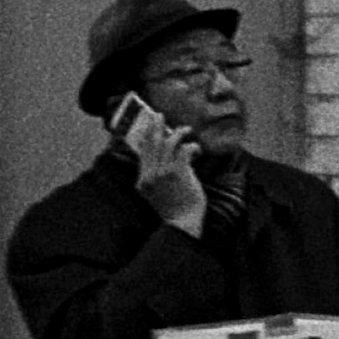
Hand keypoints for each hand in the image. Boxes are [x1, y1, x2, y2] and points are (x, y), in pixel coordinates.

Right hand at [117, 97, 207, 234]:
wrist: (181, 223)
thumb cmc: (173, 209)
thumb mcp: (156, 193)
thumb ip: (154, 178)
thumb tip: (162, 158)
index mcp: (142, 180)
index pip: (141, 153)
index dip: (145, 137)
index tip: (148, 126)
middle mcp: (149, 175)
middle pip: (151, 143)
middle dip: (155, 127)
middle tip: (159, 115)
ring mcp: (162, 173)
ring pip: (167, 143)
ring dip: (178, 133)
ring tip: (186, 129)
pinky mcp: (178, 172)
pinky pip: (184, 150)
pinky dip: (192, 146)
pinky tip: (197, 149)